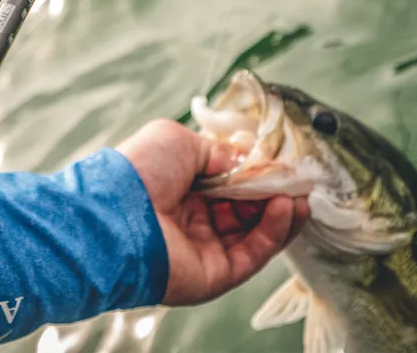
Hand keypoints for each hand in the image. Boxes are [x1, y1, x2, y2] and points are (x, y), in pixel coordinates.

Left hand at [115, 119, 309, 306]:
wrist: (117, 215)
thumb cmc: (141, 171)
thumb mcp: (180, 141)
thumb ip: (219, 152)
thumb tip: (248, 162)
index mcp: (179, 189)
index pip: (228, 184)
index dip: (255, 175)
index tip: (282, 165)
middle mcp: (192, 220)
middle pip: (245, 209)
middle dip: (273, 193)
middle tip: (298, 180)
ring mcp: (204, 249)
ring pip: (255, 233)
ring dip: (281, 212)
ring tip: (299, 194)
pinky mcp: (215, 274)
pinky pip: (253, 253)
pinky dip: (274, 231)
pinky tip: (286, 208)